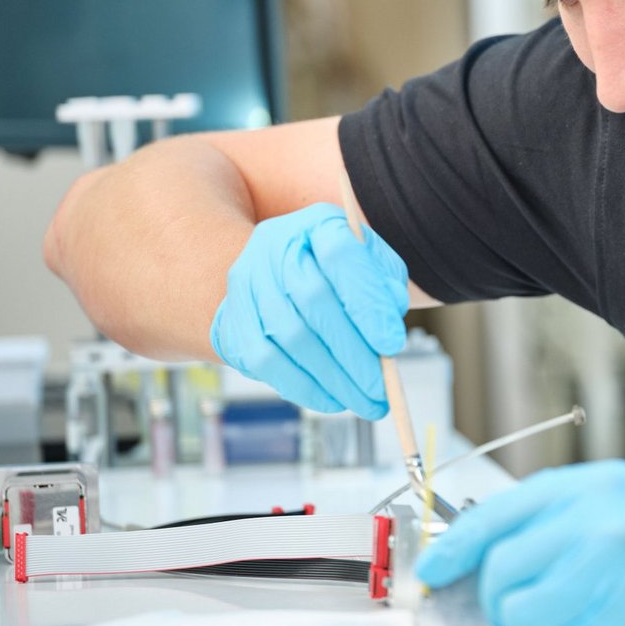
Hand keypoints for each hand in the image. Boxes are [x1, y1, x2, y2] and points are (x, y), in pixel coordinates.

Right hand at [210, 203, 408, 417]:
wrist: (280, 271)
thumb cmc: (342, 271)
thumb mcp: (373, 264)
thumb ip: (387, 287)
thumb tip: (388, 335)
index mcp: (318, 223)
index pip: (341, 256)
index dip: (367, 302)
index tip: (392, 345)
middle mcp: (275, 245)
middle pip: (313, 301)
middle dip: (353, 352)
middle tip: (381, 390)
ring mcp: (247, 281)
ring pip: (288, 335)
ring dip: (331, 377)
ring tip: (365, 401)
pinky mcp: (232, 318)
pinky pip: (264, 360)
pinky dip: (302, 386)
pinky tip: (333, 400)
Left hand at [414, 459, 624, 625]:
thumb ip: (566, 514)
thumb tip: (497, 549)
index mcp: (596, 487)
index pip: (496, 517)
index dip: (453, 548)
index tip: (433, 570)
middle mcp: (596, 528)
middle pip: (500, 572)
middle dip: (495, 597)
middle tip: (515, 604)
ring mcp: (609, 582)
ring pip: (523, 618)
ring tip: (575, 613)